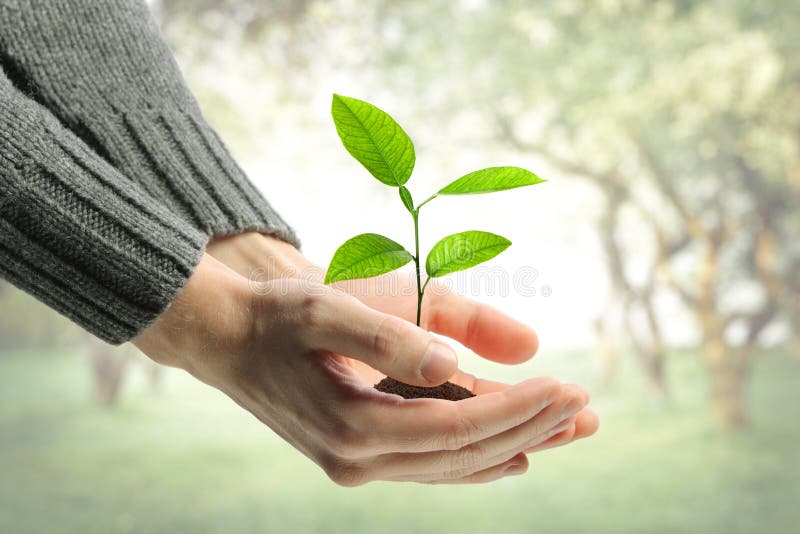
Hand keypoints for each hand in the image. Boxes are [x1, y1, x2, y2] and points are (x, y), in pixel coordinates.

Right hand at [206, 234, 598, 460]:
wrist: (227, 338)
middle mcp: (357, 459)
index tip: (567, 387)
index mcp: (352, 425)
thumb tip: (451, 365)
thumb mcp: (326, 309)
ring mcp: (357, 463)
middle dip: (528, 429)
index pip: (456, 427)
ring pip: (453, 464)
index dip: (516, 409)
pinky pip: (432, 464)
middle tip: (584, 409)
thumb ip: (387, 338)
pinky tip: (512, 454)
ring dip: (512, 445)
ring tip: (565, 431)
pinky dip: (477, 458)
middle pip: (463, 454)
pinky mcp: (359, 454)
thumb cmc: (276, 316)